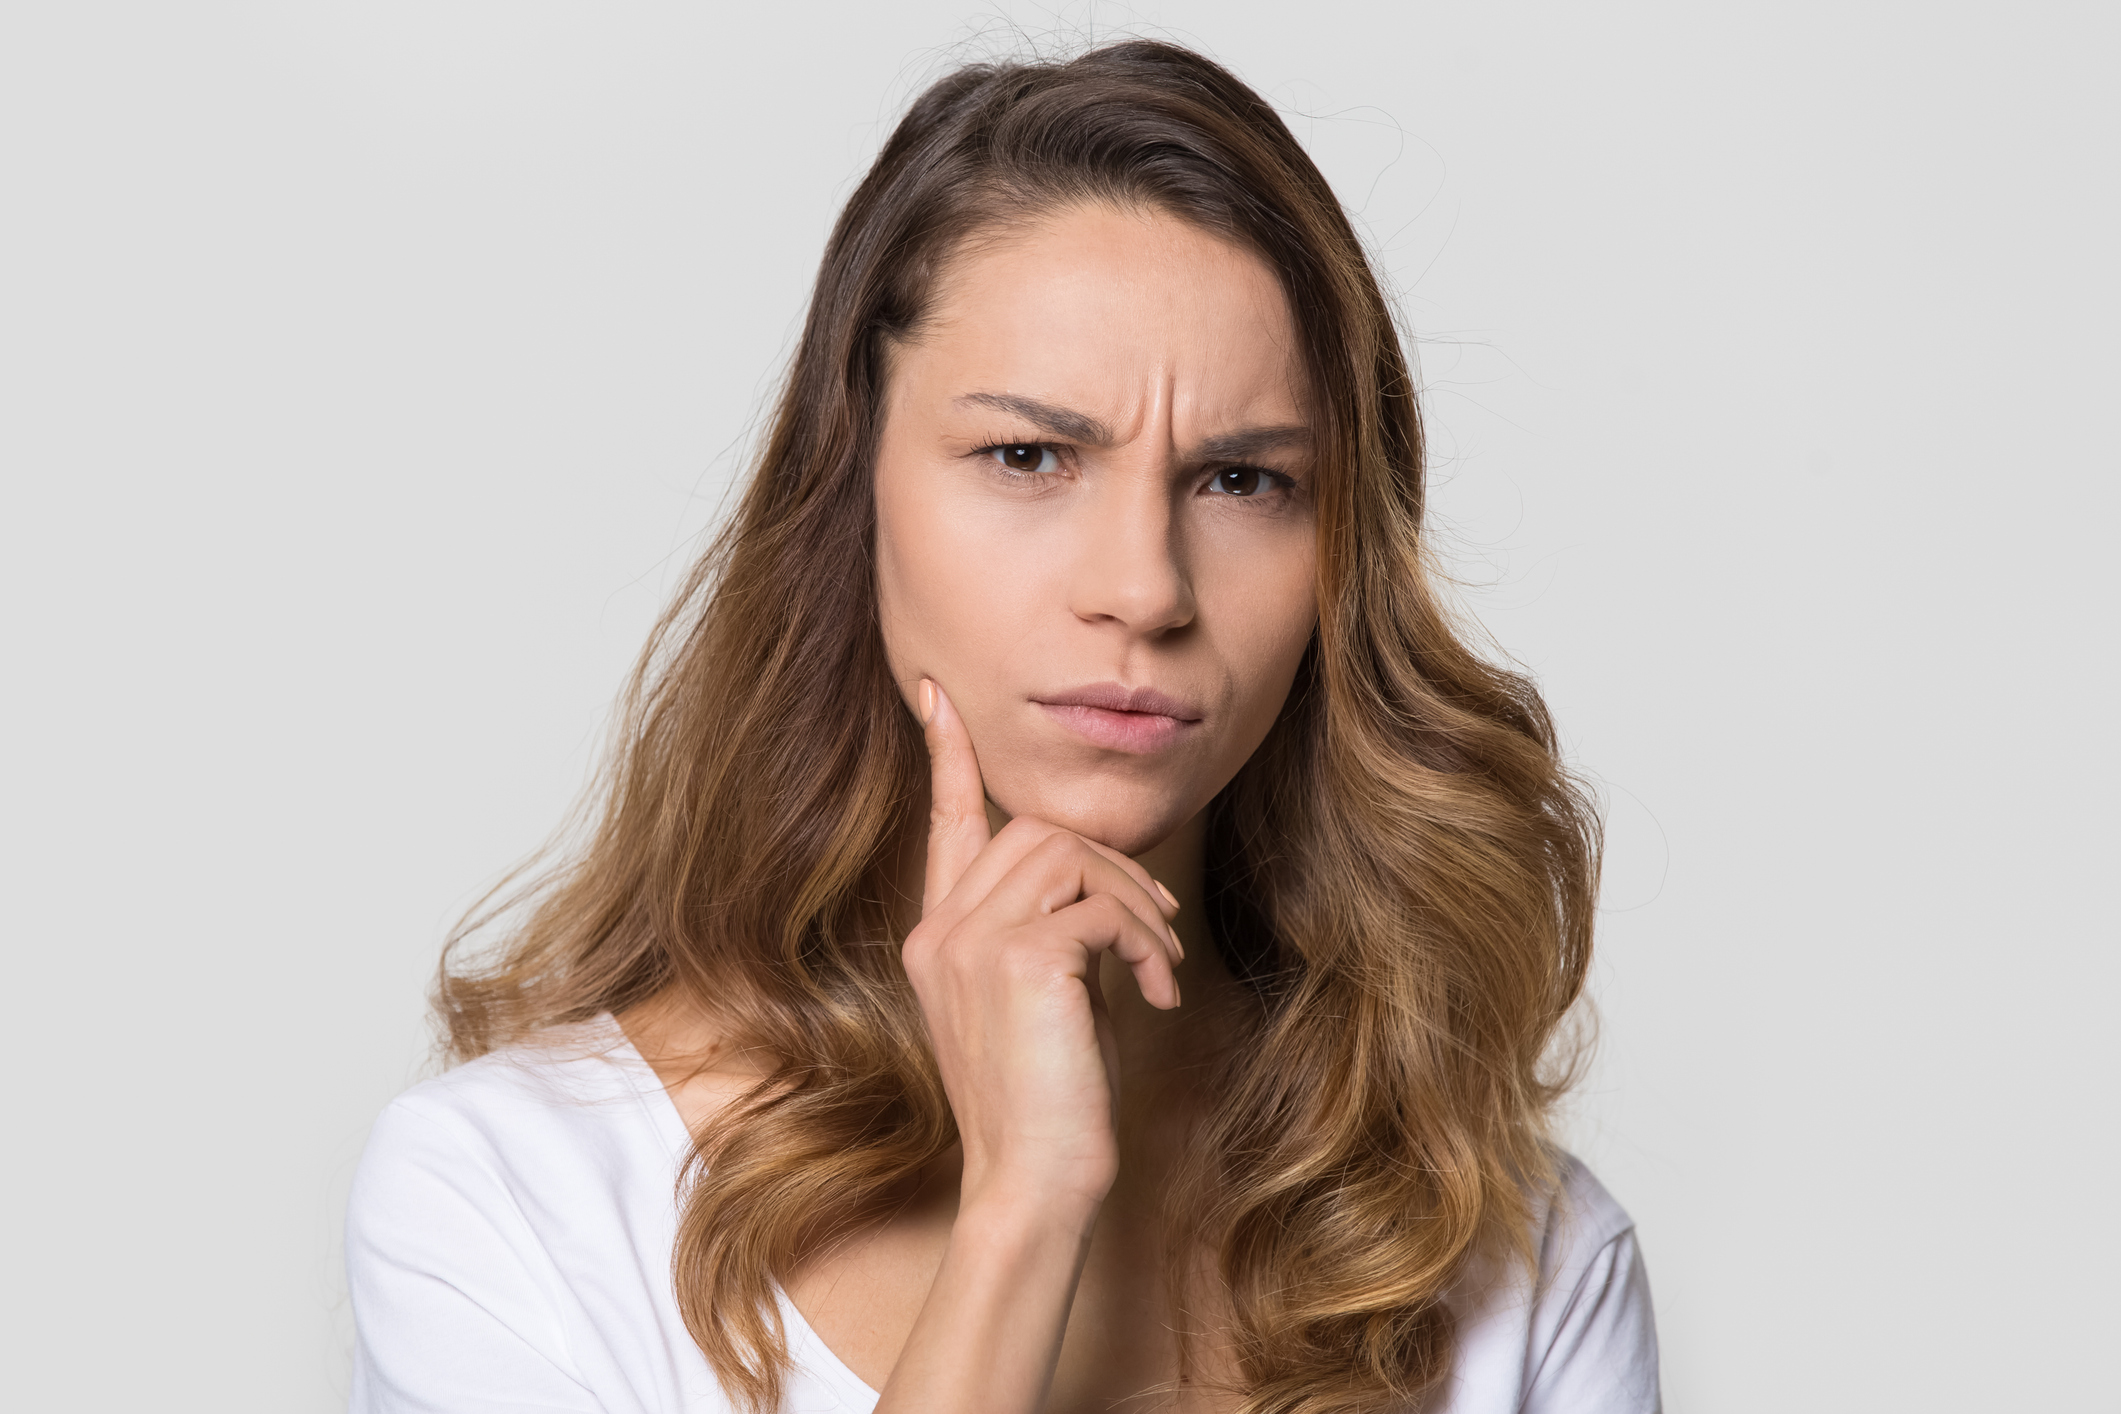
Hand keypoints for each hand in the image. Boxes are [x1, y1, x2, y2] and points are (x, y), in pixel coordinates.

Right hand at [901, 678, 1183, 1211]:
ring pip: (1068, 854)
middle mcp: (941, 929)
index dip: (946, 753)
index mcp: (938, 936)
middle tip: (1156, 933)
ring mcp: (971, 942)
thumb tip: (1101, 890)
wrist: (1034, 1185)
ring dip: (1134, 903)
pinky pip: (1099, 905)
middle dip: (1113, 867)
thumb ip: (1049, 933)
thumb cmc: (1051, 1102)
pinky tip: (1153, 994)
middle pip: (1036, 830)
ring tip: (1158, 967)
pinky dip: (1142, 942)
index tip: (935, 692)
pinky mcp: (1019, 958)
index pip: (944, 822)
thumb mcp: (1044, 1001)